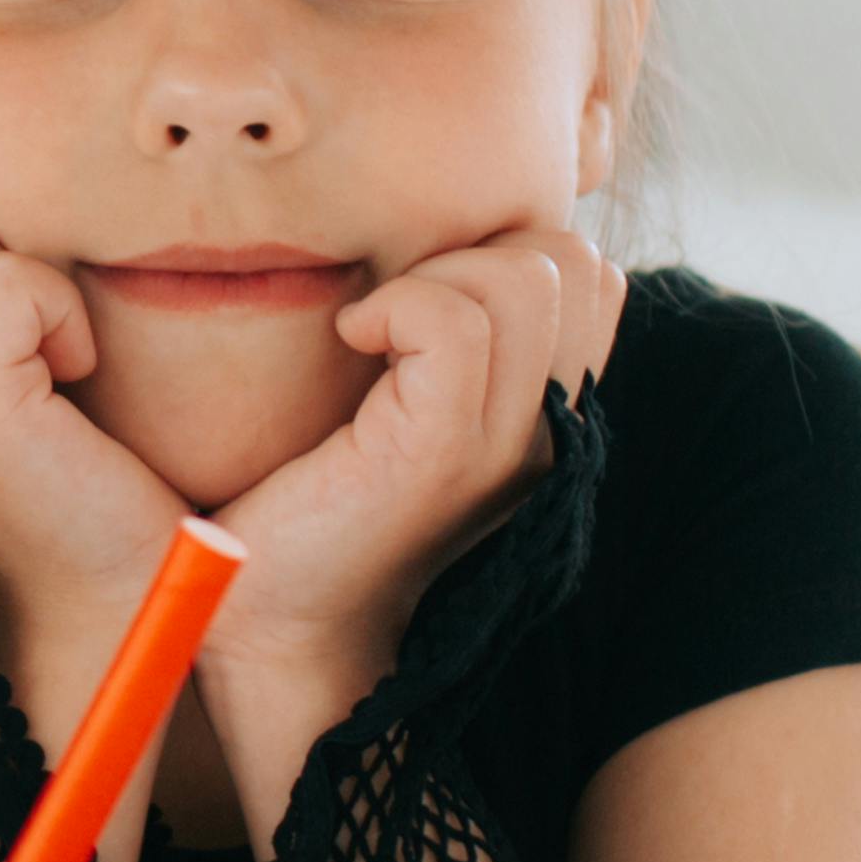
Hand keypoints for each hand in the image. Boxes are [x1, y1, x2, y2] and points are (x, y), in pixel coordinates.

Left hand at [209, 226, 624, 685]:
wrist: (269, 620)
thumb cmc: (311, 504)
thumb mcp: (405, 403)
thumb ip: (453, 336)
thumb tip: (451, 241)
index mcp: (547, 411)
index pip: (591, 273)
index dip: (503, 249)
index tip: (420, 299)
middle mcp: (547, 429)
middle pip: (572, 260)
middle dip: (474, 249)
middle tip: (394, 311)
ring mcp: (502, 445)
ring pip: (527, 277)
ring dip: (433, 275)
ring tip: (374, 330)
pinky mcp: (439, 456)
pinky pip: (455, 325)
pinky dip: (395, 305)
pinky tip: (348, 340)